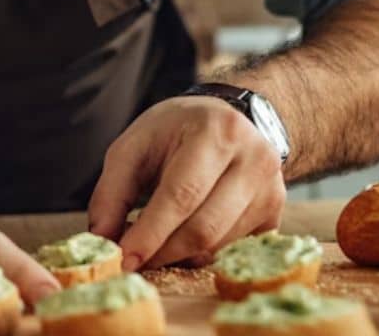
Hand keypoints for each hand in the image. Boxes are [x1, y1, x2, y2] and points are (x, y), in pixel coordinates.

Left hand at [88, 96, 286, 269]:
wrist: (231, 117)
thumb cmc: (176, 131)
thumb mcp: (135, 146)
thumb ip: (113, 192)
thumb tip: (102, 240)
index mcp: (216, 133)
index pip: (182, 194)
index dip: (151, 233)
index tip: (125, 258)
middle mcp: (254, 160)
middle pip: (204, 227)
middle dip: (162, 252)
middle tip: (134, 260)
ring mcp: (271, 189)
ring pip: (218, 244)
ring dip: (179, 255)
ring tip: (154, 244)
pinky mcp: (275, 213)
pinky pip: (233, 248)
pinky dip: (201, 252)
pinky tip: (184, 237)